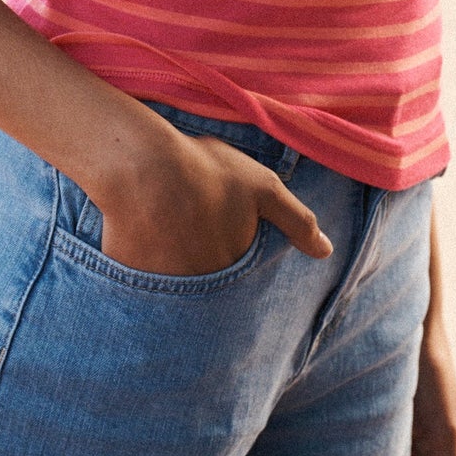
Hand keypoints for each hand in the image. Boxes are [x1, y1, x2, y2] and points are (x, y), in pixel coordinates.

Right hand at [93, 122, 332, 276]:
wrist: (142, 167)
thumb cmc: (206, 171)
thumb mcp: (262, 187)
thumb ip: (298, 221)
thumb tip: (327, 252)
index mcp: (232, 269)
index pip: (239, 283)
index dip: (231, 258)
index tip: (220, 237)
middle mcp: (199, 288)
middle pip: (205, 284)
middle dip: (202, 267)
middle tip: (192, 236)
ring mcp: (163, 288)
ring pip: (174, 286)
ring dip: (173, 269)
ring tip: (167, 234)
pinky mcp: (129, 279)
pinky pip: (139, 282)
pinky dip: (141, 266)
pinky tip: (140, 236)